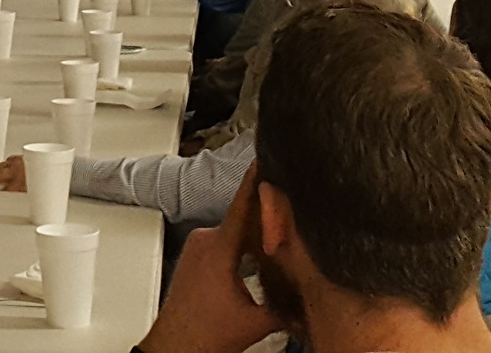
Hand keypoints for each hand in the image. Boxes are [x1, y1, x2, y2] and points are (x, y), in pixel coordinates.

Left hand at [138, 165, 282, 352]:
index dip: (257, 181)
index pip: (242, 206)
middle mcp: (205, 241)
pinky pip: (226, 242)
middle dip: (270, 216)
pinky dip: (245, 246)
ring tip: (285, 237)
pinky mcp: (197, 258)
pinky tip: (262, 257)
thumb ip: (288, 302)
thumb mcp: (257, 320)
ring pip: (236, 232)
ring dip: (258, 236)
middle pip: (245, 219)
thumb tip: (315, 291)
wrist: (175, 348)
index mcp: (218, 248)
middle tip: (296, 208)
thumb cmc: (204, 334)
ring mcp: (198, 248)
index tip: (267, 157)